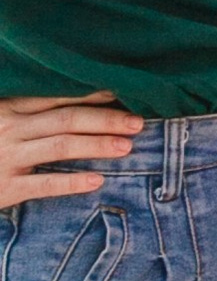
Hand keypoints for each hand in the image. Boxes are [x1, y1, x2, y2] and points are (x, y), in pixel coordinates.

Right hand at [0, 92, 142, 206]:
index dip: (90, 95)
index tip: (122, 92)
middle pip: (66, 119)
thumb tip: (72, 105)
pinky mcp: (4, 188)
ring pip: (61, 147)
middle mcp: (9, 129)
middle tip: (138, 122)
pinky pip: (43, 184)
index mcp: (9, 109)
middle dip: (105, 119)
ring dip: (97, 145)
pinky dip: (72, 182)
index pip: (57, 98)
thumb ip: (27, 112)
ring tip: (127, 146)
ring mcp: (7, 158)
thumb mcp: (1, 120)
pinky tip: (97, 181)